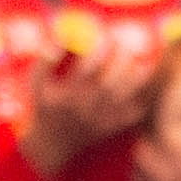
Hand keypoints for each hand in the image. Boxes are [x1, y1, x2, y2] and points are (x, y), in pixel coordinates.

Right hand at [26, 49, 157, 171]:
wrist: (52, 146)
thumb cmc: (45, 108)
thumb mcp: (36, 84)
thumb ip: (44, 60)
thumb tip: (59, 35)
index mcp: (67, 96)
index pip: (85, 71)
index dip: (98, 53)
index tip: (106, 36)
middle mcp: (86, 109)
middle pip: (109, 85)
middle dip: (121, 63)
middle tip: (128, 45)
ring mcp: (100, 121)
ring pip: (123, 100)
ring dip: (136, 80)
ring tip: (145, 63)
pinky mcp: (110, 129)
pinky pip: (131, 116)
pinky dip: (141, 102)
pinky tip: (145, 88)